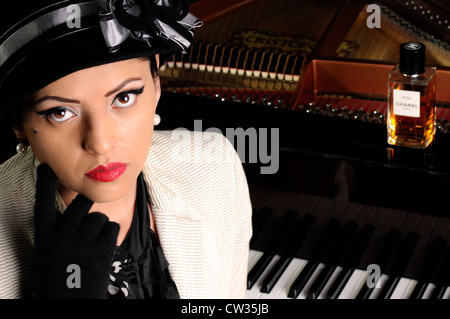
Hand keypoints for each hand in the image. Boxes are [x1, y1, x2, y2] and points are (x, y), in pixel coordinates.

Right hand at [33, 164, 119, 298]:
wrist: (70, 302)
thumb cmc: (59, 276)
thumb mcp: (48, 252)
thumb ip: (56, 230)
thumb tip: (69, 211)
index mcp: (44, 237)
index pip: (42, 203)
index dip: (44, 184)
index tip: (46, 167)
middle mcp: (61, 237)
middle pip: (81, 203)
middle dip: (87, 206)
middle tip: (86, 221)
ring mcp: (82, 243)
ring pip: (99, 217)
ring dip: (98, 227)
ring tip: (91, 245)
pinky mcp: (102, 250)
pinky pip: (111, 228)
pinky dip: (108, 237)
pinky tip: (100, 250)